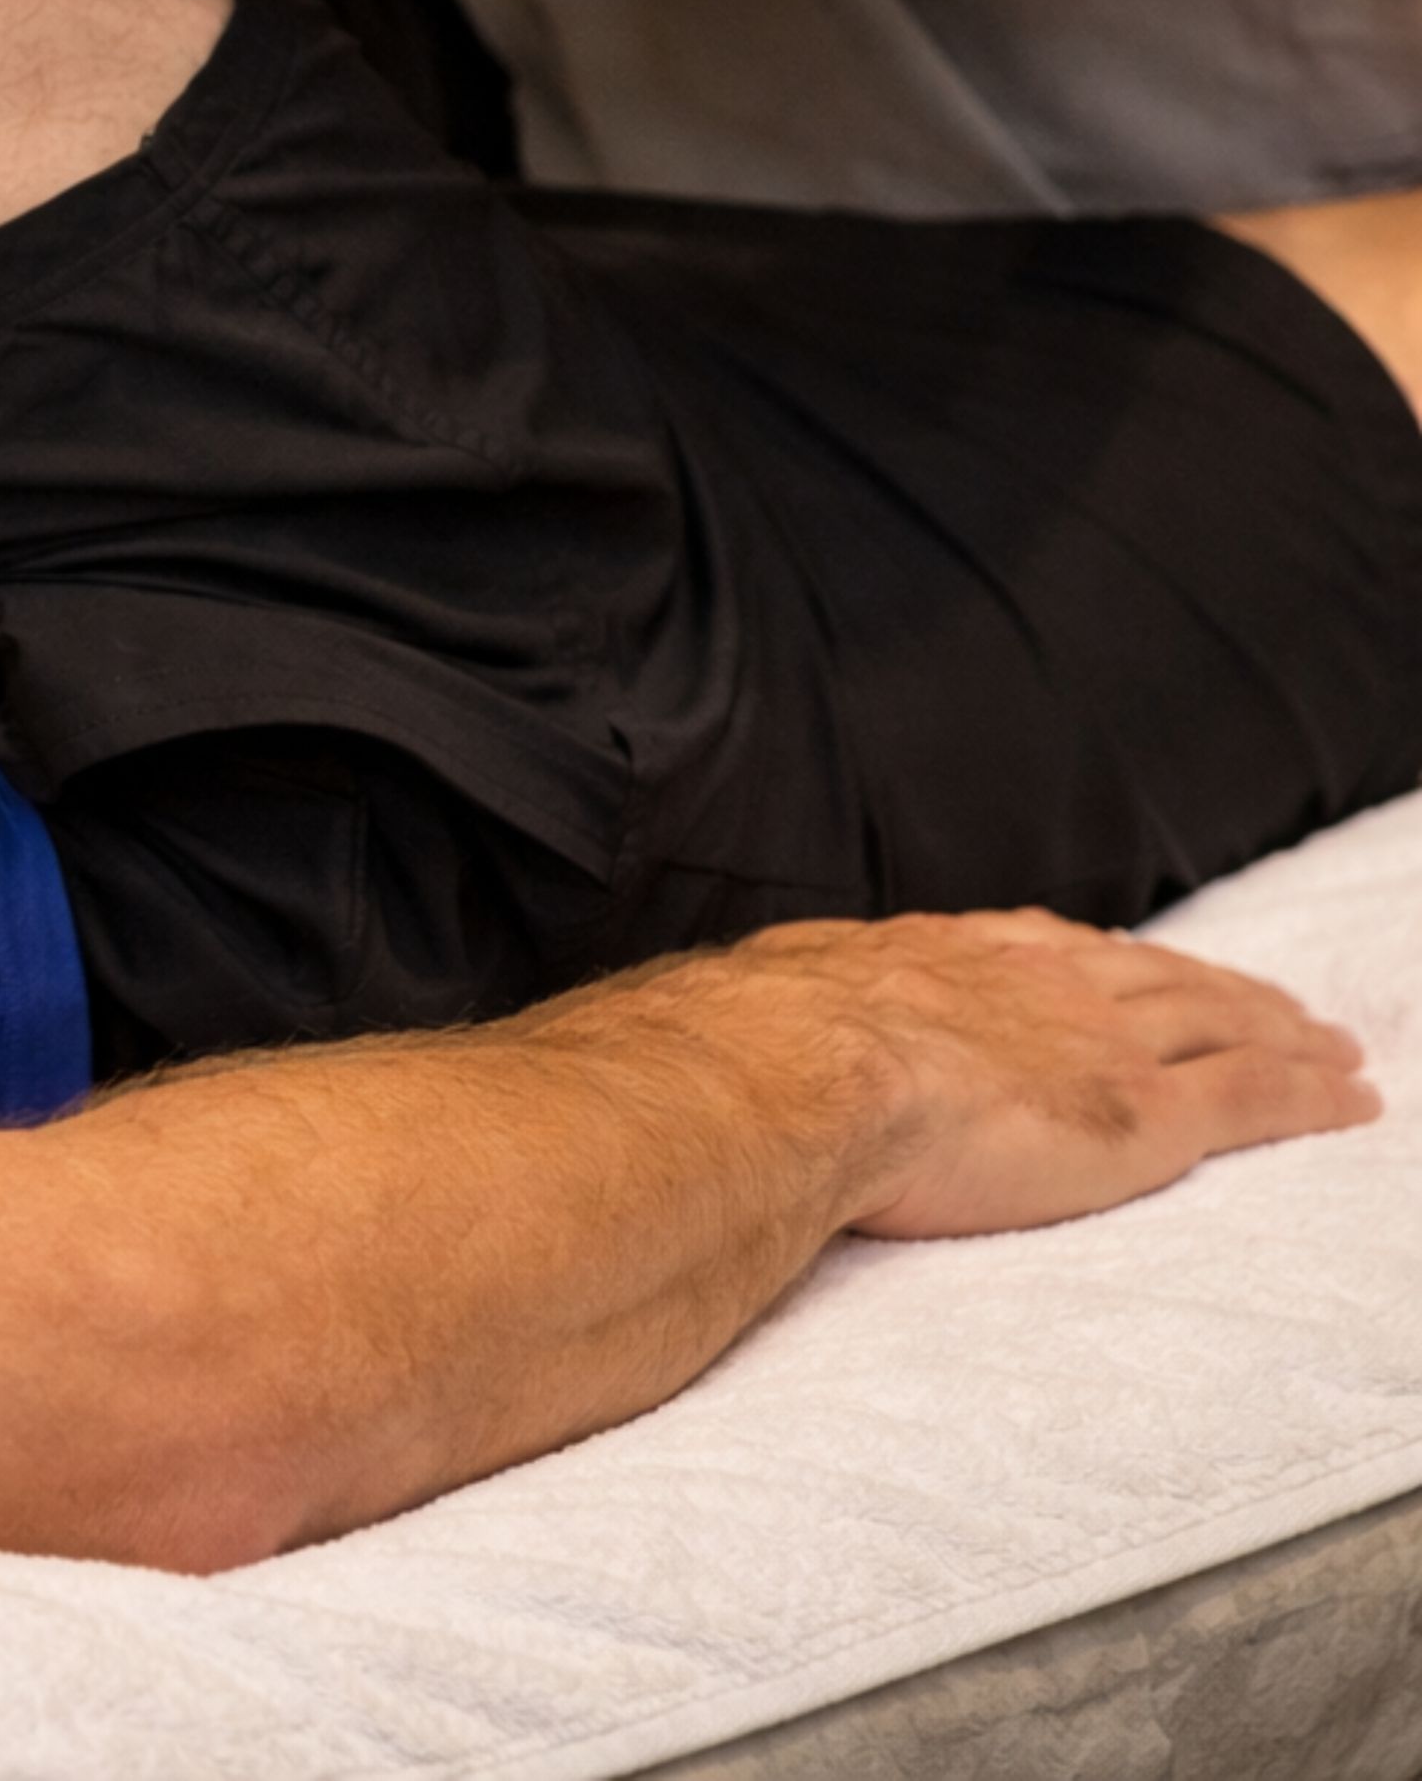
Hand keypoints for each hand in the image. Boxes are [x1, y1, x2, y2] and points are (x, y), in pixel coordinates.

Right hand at [703, 912, 1377, 1242]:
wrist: (792, 1074)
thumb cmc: (751, 1054)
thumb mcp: (760, 1010)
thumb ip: (776, 1024)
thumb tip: (715, 1041)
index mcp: (942, 959)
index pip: (1046, 952)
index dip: (1104, 960)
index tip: (1136, 964)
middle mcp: (1032, 984)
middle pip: (1152, 977)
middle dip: (1216, 986)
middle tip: (1272, 1000)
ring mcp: (1093, 1044)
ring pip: (1219, 1025)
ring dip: (1282, 1030)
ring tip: (1330, 1045)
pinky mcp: (1140, 1118)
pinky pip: (1252, 1098)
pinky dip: (1311, 1094)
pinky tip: (1353, 1097)